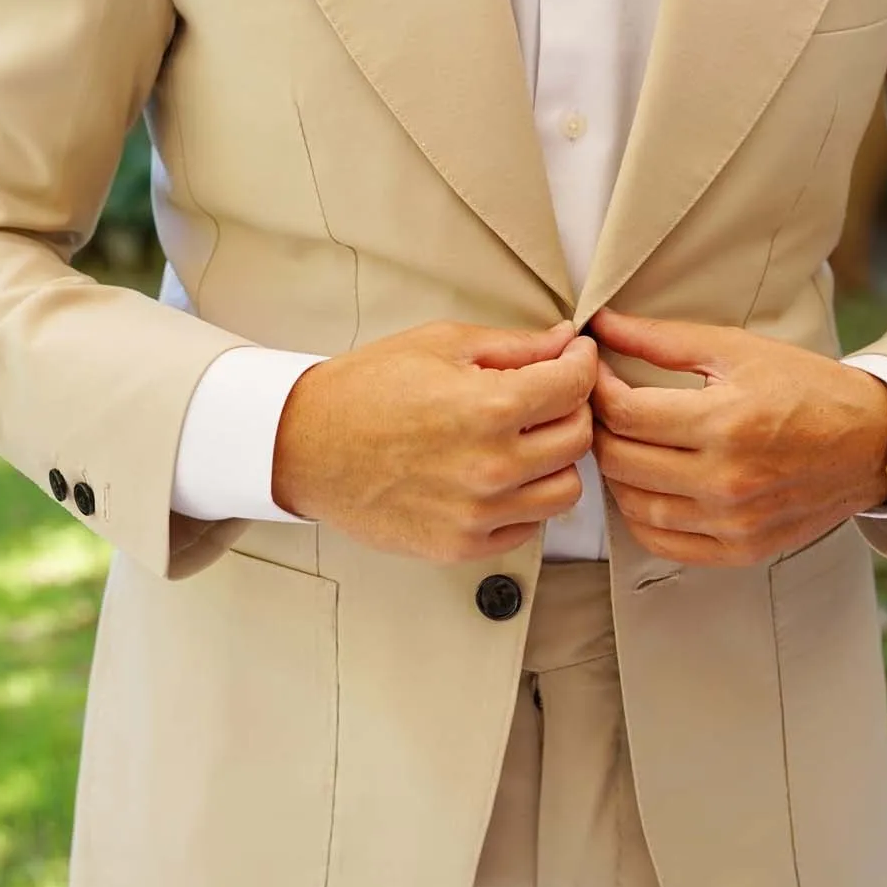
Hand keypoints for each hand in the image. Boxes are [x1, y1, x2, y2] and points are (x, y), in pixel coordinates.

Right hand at [272, 319, 597, 562]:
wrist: (304, 446)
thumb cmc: (365, 389)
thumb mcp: (441, 344)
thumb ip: (515, 346)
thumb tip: (567, 340)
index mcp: (489, 407)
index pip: (576, 385)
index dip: (582, 362)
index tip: (576, 356)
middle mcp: (491, 466)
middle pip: (579, 438)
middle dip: (572, 408)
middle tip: (547, 395)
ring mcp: (478, 513)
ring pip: (565, 490)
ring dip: (555, 461)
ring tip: (523, 440)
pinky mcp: (462, 546)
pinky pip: (528, 526)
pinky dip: (524, 500)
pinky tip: (497, 475)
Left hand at [588, 307, 886, 566]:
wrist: (873, 442)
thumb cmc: (806, 388)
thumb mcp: (738, 349)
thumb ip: (662, 339)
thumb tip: (600, 324)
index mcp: (726, 422)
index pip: (625, 413)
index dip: (596, 387)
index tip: (594, 370)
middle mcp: (727, 479)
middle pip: (620, 460)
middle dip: (598, 426)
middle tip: (601, 404)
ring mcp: (733, 522)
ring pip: (633, 505)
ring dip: (615, 471)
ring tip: (623, 440)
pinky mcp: (740, 550)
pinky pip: (662, 541)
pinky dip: (639, 515)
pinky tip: (645, 484)